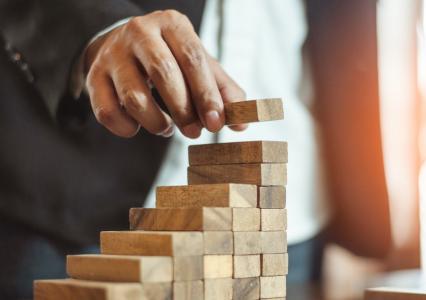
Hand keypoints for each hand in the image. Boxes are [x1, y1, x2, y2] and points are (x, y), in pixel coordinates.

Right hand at [84, 10, 246, 137]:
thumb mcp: (199, 65)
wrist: (123, 44)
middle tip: (194, 132)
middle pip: (164, 74)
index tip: (217, 123)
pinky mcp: (94, 76)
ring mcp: (113, 54)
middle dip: (183, 110)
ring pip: (134, 96)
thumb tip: (242, 124)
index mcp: (172, 24)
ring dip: (155, 122)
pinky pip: (107, 111)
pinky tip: (137, 127)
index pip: (193, 58)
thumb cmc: (171, 57)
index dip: (206, 94)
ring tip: (166, 127)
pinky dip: (126, 128)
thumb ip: (223, 91)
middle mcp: (140, 32)